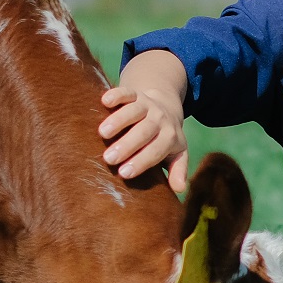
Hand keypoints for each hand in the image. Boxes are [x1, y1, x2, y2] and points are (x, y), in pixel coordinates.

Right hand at [98, 50, 189, 191]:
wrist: (166, 106)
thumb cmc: (166, 139)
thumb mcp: (177, 154)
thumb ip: (178, 170)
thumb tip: (180, 189)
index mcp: (169, 137)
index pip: (156, 151)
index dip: (141, 162)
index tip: (124, 173)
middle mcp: (159, 120)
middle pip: (144, 132)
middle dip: (127, 145)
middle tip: (109, 158)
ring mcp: (147, 105)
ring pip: (134, 111)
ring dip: (119, 121)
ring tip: (102, 133)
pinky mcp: (135, 94)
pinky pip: (126, 92)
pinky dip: (116, 94)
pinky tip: (104, 101)